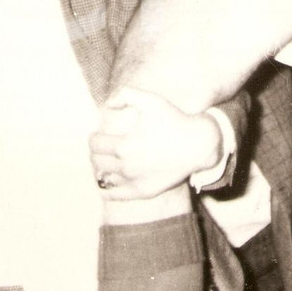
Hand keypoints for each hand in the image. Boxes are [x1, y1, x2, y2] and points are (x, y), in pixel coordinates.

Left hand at [90, 87, 223, 201]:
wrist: (197, 145)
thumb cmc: (174, 120)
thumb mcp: (151, 100)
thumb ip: (125, 95)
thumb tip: (107, 104)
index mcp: (124, 145)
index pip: (95, 144)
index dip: (94, 137)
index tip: (98, 135)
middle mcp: (127, 166)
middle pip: (96, 161)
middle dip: (96, 153)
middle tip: (103, 148)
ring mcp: (135, 181)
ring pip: (104, 177)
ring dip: (101, 168)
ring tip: (107, 162)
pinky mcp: (143, 191)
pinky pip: (114, 195)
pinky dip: (105, 189)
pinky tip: (105, 183)